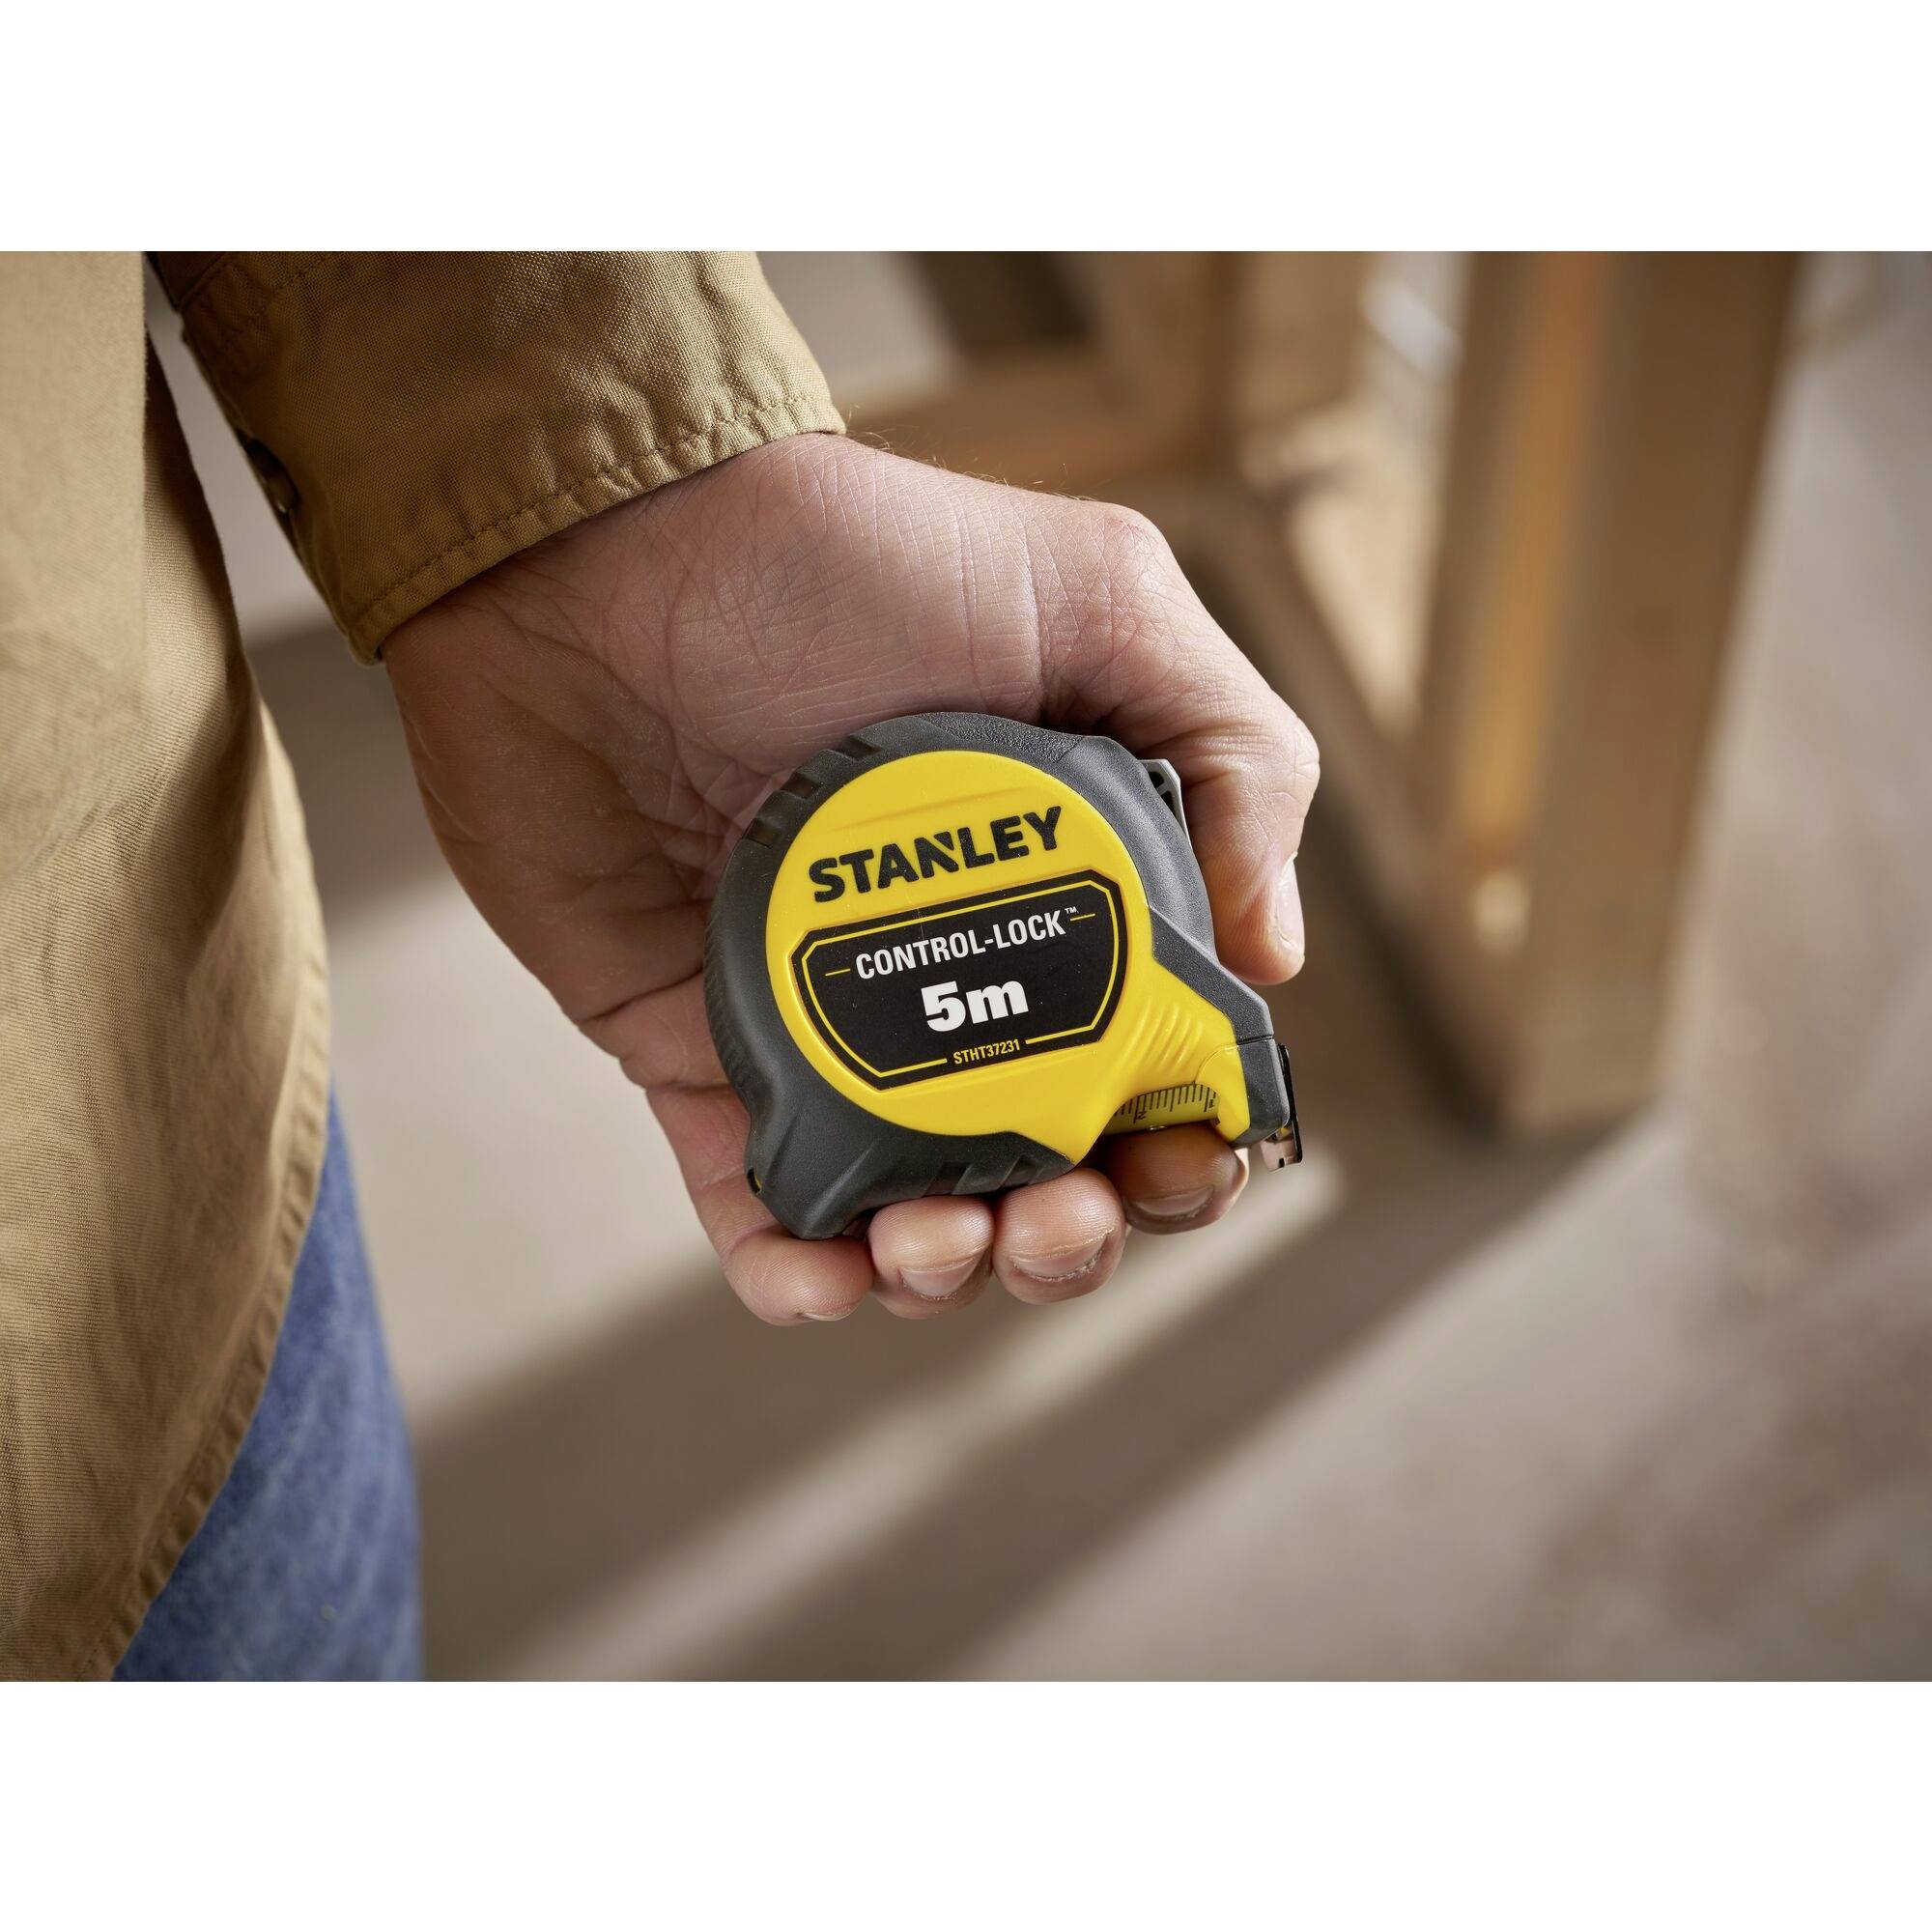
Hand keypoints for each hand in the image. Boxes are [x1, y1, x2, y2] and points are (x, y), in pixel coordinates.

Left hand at [384, 435, 1317, 1323]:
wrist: (601, 557)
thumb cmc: (852, 559)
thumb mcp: (1101, 603)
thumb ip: (1233, 758)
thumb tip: (1273, 966)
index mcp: (1064, 892)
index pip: (1156, 1059)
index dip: (1192, 1140)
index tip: (1186, 1156)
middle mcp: (955, 977)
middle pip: (1049, 1167)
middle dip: (1076, 1235)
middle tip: (1061, 1214)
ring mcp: (826, 1027)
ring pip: (914, 1213)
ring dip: (950, 1272)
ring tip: (941, 1240)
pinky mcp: (694, 1056)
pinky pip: (755, 1206)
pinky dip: (798, 1274)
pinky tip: (826, 1275)